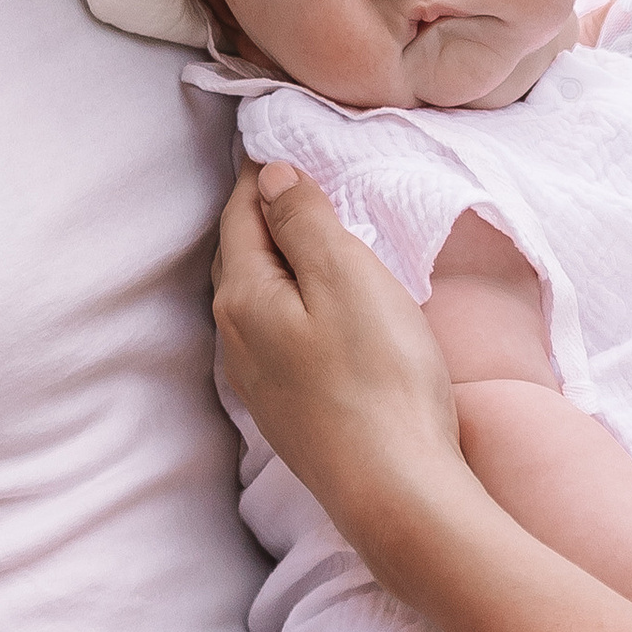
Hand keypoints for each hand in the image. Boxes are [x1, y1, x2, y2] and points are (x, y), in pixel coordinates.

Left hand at [214, 158, 467, 553]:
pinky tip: (321, 308)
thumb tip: (270, 175)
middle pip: (241, 256)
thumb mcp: (346, 277)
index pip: (240, 213)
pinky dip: (293, 304)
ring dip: (280, 263)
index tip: (282, 141)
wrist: (396, 490)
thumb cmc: (380, 378)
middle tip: (297, 179)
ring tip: (313, 235)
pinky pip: (278, 336)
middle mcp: (235, 339)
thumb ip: (303, 220)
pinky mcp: (288, 410)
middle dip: (264, 215)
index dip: (262, 173)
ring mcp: (258, 381)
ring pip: (257, 299)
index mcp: (242, 298)